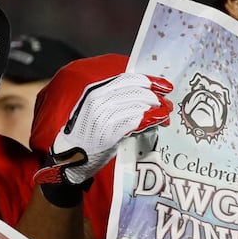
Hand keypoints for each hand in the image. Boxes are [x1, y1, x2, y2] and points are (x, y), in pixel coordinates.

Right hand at [31, 56, 172, 188]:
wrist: (69, 160)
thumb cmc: (87, 136)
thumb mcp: (97, 111)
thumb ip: (116, 101)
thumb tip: (147, 97)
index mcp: (95, 91)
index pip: (128, 78)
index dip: (150, 81)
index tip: (165, 86)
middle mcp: (98, 100)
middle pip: (136, 90)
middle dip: (156, 96)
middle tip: (168, 104)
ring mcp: (103, 116)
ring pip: (138, 105)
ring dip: (157, 108)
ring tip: (166, 115)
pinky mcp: (108, 132)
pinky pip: (135, 121)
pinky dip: (151, 119)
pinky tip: (159, 120)